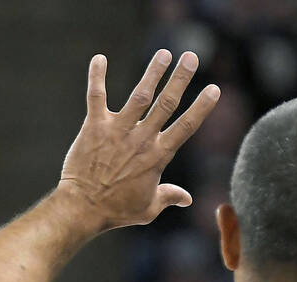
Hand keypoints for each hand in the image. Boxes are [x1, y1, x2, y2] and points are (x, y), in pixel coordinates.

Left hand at [58, 49, 218, 232]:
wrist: (82, 209)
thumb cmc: (116, 211)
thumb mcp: (147, 209)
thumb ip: (168, 197)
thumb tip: (186, 199)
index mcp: (157, 157)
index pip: (185, 127)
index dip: (201, 107)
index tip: (214, 89)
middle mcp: (140, 140)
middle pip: (166, 104)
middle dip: (180, 79)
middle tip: (191, 56)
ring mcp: (117, 131)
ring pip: (139, 96)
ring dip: (152, 73)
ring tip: (163, 54)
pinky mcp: (94, 127)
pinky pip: (97, 97)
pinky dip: (97, 77)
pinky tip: (99, 58)